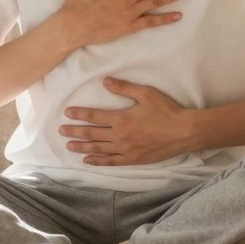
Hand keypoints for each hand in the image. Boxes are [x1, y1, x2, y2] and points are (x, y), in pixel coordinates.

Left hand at [59, 77, 197, 165]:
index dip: (79, 115)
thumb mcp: (145, 93)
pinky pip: (111, 162)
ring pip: (98, 149)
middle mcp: (120, 135)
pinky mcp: (132, 159)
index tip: (67, 113)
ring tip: (68, 146)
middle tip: (61, 131)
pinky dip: (98, 161)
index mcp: (122, 118)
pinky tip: (87, 161)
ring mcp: (125, 149)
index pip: (94, 116)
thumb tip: (105, 81)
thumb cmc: (166, 111)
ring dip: (82, 147)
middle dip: (75, 131)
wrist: (183, 132)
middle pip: (92, 134)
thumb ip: (123, 88)